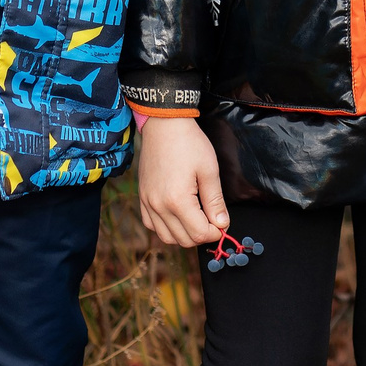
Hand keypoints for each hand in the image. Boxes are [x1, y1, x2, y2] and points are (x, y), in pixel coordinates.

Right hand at [134, 114, 228, 246]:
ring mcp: (147, 203)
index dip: (215, 232)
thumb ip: (215, 201)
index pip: (199, 234)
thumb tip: (222, 224)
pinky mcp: (142, 198)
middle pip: (183, 240)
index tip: (222, 223)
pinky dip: (166, 227)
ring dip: (184, 234)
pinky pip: (152, 225)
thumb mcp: (209, 170)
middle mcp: (159, 206)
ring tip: (197, 218)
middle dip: (202, 235)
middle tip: (213, 220)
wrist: (164, 125)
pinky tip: (178, 216)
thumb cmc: (189, 144)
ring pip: (166, 237)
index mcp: (177, 200)